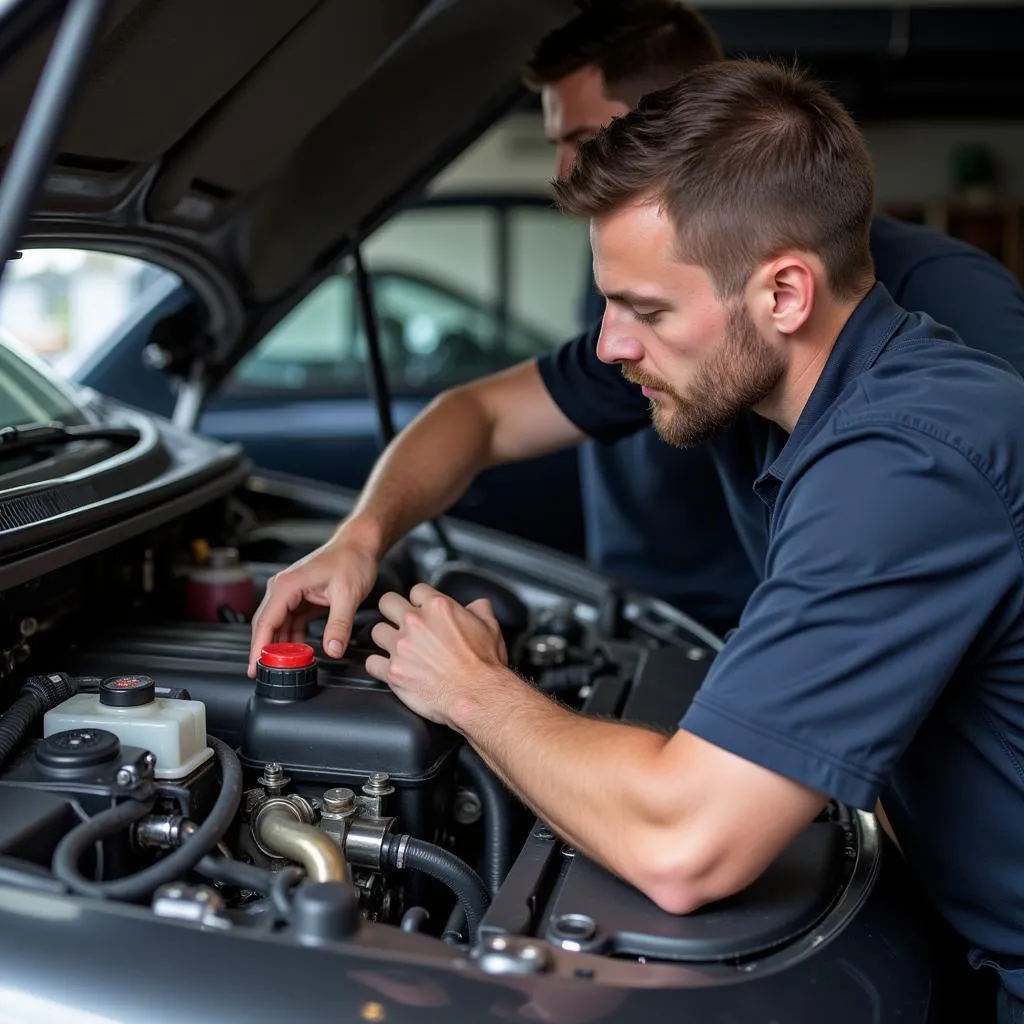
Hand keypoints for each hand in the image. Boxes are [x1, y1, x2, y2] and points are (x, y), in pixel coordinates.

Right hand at [248, 526, 379, 676]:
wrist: (360, 545)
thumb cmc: (352, 559)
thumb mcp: (348, 594)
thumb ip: (339, 625)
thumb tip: (333, 650)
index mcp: (287, 585)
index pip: (265, 622)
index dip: (258, 648)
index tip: (255, 667)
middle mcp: (283, 588)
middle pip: (266, 625)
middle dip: (264, 651)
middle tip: (265, 675)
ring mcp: (291, 594)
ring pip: (277, 626)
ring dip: (280, 647)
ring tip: (285, 669)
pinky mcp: (300, 599)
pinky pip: (290, 624)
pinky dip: (292, 639)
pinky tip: (298, 653)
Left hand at [365, 584, 508, 727]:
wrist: (477, 695)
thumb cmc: (484, 665)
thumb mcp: (490, 628)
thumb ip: (480, 610)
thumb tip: (478, 606)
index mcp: (438, 607)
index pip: (416, 590)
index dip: (419, 600)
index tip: (421, 609)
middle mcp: (415, 623)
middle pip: (387, 602)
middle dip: (392, 611)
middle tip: (399, 621)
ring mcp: (401, 647)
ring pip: (376, 631)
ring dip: (385, 639)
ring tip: (396, 647)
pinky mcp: (393, 672)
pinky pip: (371, 663)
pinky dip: (379, 666)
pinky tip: (388, 668)